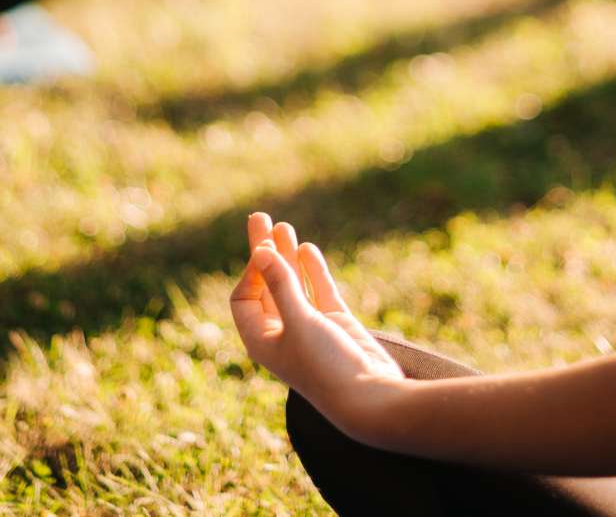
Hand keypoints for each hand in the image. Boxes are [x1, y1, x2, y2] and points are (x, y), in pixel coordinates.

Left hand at [230, 212, 406, 436]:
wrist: (371, 398)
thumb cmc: (326, 366)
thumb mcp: (299, 322)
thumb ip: (280, 286)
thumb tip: (258, 251)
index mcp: (261, 340)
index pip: (244, 297)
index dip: (250, 271)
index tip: (262, 249)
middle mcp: (282, 333)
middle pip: (265, 285)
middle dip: (263, 252)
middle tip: (259, 216)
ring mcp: (310, 328)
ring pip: (294, 284)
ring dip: (287, 256)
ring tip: (284, 225)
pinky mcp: (336, 324)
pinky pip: (319, 291)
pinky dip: (312, 271)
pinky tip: (306, 248)